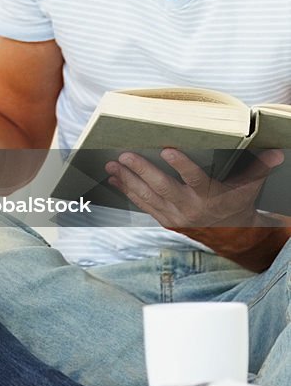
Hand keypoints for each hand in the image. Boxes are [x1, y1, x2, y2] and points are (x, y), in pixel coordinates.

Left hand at [106, 148, 284, 229]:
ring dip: (128, 179)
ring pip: (147, 196)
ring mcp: (175, 215)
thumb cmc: (237, 202)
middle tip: (124, 155)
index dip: (181, 165)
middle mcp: (190, 207)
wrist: (230, 235)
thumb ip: (258, 167)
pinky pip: (142, 204)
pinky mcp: (164, 220)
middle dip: (142, 170)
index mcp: (210, 196)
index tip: (167, 150)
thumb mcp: (249, 186)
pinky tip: (114, 178)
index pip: (195, 178)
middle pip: (162, 187)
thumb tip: (277, 152)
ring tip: (112, 164)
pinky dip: (127, 191)